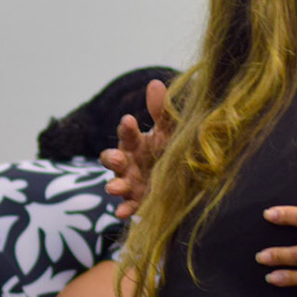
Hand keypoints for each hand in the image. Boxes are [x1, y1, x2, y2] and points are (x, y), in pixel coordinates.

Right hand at [100, 78, 170, 219]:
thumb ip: (161, 110)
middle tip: (118, 158)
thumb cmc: (170, 149)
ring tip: (114, 188)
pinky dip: (124, 210)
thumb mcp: (169, 130)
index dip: (127, 128)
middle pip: (113, 159)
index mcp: (135, 143)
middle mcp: (129, 162)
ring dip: (114, 185)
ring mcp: (131, 183)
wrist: (184, 177)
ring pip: (116, 183)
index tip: (129, 121)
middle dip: (112, 158)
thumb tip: (155, 83)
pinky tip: (122, 213)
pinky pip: (127, 207)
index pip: (127, 134)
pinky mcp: (137, 201)